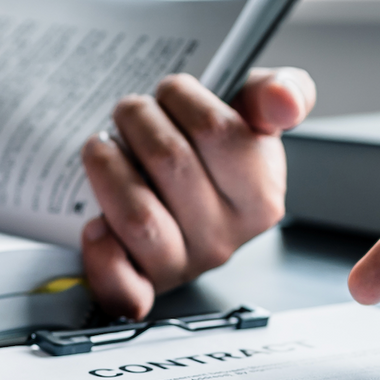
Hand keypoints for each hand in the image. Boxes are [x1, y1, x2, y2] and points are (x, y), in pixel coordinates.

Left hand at [80, 67, 314, 318]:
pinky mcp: (141, 287)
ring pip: (138, 216)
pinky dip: (102, 253)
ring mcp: (181, 266)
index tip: (171, 91)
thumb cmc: (211, 160)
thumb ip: (278, 93)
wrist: (171, 203)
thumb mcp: (251, 118)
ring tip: (102, 148)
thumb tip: (283, 98)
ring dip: (107, 167)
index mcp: (260, 197)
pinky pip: (122, 285)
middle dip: (137, 120)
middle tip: (130, 112)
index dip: (182, 97)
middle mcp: (223, 238)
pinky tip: (97, 224)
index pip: (216, 130)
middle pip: (170, 162)